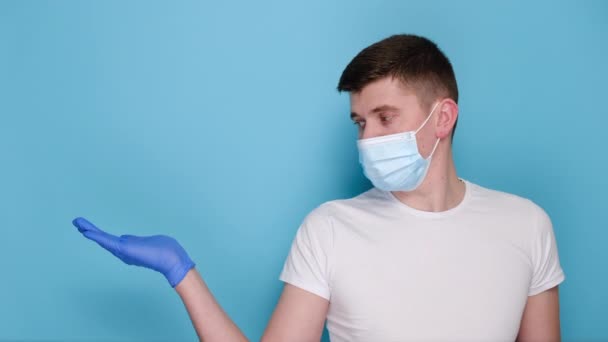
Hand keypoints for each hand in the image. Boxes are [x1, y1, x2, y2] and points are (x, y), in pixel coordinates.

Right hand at [72, 217, 195, 287]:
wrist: (171, 258)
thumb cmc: (163, 250)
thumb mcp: (145, 242)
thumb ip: (133, 241)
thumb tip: (125, 238)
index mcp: (127, 250)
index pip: (109, 240)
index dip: (97, 235)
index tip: (86, 228)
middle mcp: (122, 252)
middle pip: (102, 239)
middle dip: (89, 230)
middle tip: (76, 222)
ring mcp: (122, 251)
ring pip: (102, 239)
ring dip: (89, 230)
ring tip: (77, 223)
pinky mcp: (124, 249)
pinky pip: (107, 241)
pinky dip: (96, 236)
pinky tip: (87, 232)